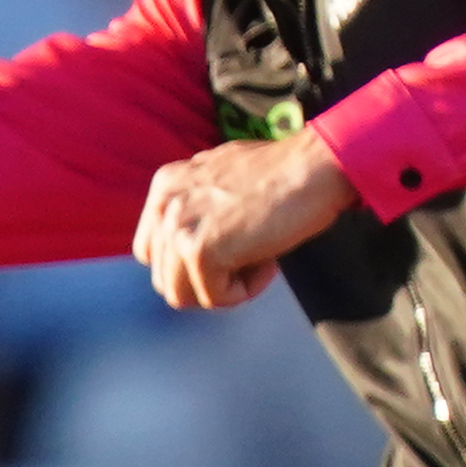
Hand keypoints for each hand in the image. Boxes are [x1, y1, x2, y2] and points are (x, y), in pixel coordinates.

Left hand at [134, 135, 356, 310]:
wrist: (314, 167)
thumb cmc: (283, 173)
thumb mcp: (220, 178)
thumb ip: (195, 207)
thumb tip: (188, 247)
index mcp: (165, 186)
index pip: (151, 252)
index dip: (187, 265)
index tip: (226, 253)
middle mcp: (164, 204)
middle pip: (165, 278)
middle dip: (206, 280)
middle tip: (248, 258)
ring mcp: (178, 228)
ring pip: (182, 295)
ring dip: (223, 289)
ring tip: (258, 259)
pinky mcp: (199, 251)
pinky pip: (214, 298)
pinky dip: (244, 291)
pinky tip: (268, 262)